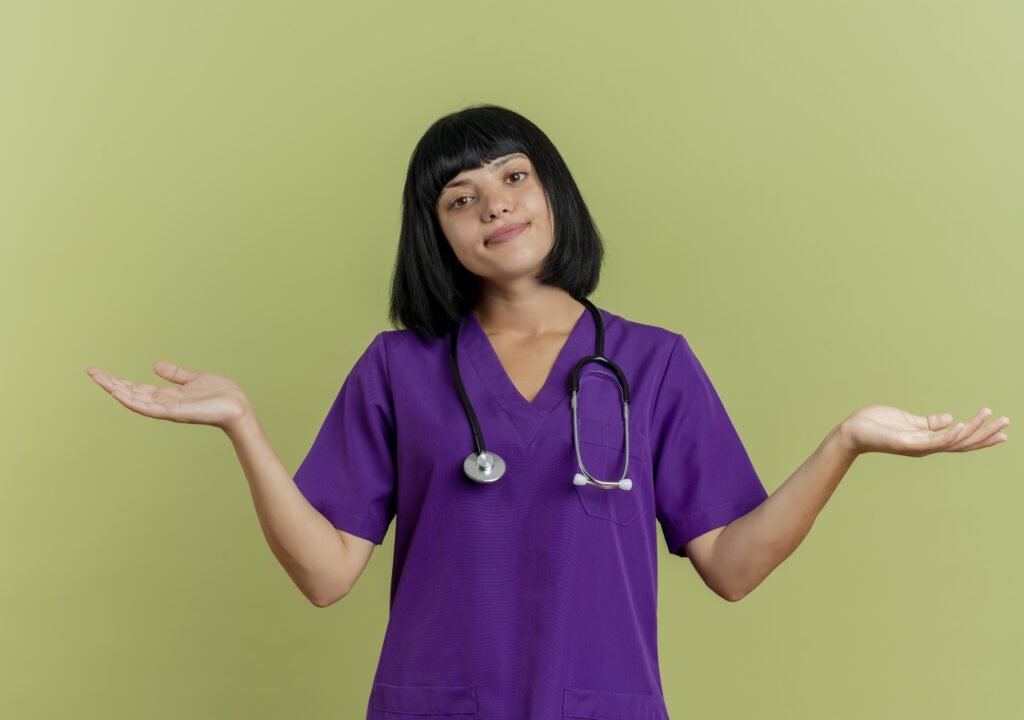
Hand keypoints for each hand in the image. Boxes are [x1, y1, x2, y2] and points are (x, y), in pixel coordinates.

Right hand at [85, 361, 250, 432]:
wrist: (238, 406)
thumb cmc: (221, 394)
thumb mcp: (194, 378)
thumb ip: (175, 374)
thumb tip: (155, 364)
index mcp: (167, 395)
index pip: (136, 388)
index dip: (118, 380)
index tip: (99, 372)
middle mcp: (163, 403)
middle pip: (130, 393)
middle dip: (110, 383)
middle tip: (90, 372)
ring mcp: (166, 409)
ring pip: (135, 400)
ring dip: (116, 390)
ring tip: (98, 379)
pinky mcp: (174, 413)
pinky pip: (149, 408)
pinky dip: (132, 401)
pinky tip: (118, 393)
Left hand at [836, 404, 1009, 456]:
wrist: (852, 431)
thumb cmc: (876, 425)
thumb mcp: (908, 420)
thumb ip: (929, 422)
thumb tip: (951, 418)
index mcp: (928, 440)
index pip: (960, 441)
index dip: (981, 436)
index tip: (1002, 432)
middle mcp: (926, 446)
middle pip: (963, 443)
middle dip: (986, 435)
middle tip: (1007, 423)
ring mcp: (918, 446)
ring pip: (954, 441)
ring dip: (974, 430)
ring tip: (992, 417)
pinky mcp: (908, 443)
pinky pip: (934, 440)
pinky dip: (950, 434)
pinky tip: (963, 424)